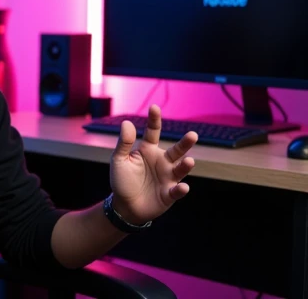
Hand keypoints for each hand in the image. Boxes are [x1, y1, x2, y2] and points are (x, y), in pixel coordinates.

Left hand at [109, 105, 197, 224]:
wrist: (125, 206)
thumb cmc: (122, 181)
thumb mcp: (119, 160)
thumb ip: (124, 143)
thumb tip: (127, 122)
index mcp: (148, 150)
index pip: (154, 132)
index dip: (154, 120)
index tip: (154, 107)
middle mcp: (162, 162)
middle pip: (176, 150)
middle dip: (185, 143)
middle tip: (193, 135)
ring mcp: (168, 177)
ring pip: (181, 169)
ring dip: (186, 165)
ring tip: (188, 161)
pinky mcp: (170, 194)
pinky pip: (177, 190)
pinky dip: (180, 189)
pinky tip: (182, 186)